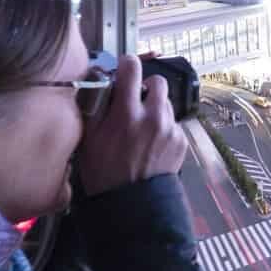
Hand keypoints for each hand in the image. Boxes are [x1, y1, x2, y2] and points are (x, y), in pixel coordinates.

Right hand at [78, 54, 186, 195]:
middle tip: (135, 101)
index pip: (132, 68)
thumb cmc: (105, 175)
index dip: (127, 64)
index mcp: (127, 114)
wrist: (132, 205)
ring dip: (154, 108)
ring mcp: (170, 129)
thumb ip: (96, 106)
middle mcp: (153, 118)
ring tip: (141, 127)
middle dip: (146, 87)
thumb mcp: (89, 139)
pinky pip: (173, 123)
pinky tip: (151, 143)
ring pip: (166, 103)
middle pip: (158, 81)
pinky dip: (163, 127)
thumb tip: (100, 82)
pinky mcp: (181, 141)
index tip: (124, 69)